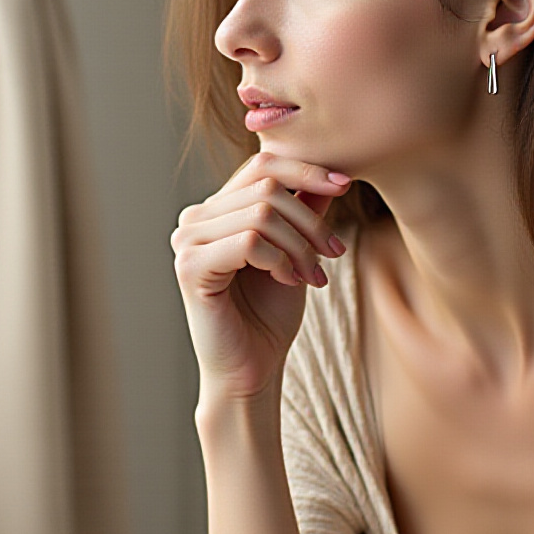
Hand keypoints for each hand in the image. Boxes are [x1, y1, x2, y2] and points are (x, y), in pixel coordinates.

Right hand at [171, 153, 351, 400]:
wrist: (252, 369)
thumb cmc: (270, 315)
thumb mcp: (296, 251)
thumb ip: (303, 211)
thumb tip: (330, 173)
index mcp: (217, 209)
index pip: (261, 163)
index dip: (306, 168)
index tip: (345, 185)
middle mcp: (196, 218)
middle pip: (266, 185)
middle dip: (311, 219)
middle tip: (333, 253)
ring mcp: (188, 241)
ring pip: (262, 213)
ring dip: (300, 244)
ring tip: (313, 274)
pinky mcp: (190, 267)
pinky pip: (249, 242)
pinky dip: (280, 260)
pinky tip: (288, 281)